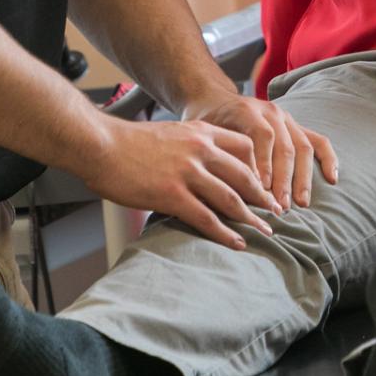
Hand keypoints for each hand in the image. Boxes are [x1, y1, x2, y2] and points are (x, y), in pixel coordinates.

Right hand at [76, 117, 282, 249]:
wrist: (100, 145)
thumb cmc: (127, 142)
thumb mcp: (169, 134)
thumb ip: (190, 147)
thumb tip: (201, 168)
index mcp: (200, 132)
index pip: (245, 147)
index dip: (260, 167)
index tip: (266, 184)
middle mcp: (200, 150)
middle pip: (245, 175)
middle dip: (263, 197)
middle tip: (274, 212)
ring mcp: (188, 173)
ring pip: (231, 199)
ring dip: (251, 218)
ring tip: (264, 232)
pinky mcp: (173, 194)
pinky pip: (207, 218)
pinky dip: (225, 233)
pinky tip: (236, 243)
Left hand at [183, 92, 339, 211]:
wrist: (214, 101)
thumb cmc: (205, 123)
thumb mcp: (202, 133)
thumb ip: (217, 152)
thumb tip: (227, 186)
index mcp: (247, 109)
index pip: (262, 137)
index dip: (264, 165)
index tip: (262, 191)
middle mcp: (271, 112)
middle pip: (285, 145)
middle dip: (285, 180)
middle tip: (282, 206)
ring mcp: (288, 119)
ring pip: (303, 147)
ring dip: (303, 178)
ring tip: (300, 203)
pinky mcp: (297, 127)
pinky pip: (319, 141)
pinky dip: (329, 160)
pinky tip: (332, 180)